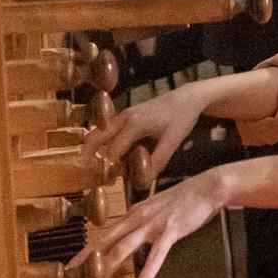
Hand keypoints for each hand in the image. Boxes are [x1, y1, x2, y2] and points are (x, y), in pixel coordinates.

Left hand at [70, 171, 223, 277]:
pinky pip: (157, 253)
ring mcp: (154, 224)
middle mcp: (139, 218)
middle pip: (107, 239)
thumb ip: (146, 220)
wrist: (208, 187)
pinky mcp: (171, 230)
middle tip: (72, 270)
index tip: (76, 261)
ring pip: (125, 246)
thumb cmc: (187, 198)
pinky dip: (149, 270)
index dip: (89, 248)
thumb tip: (137, 233)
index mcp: (135, 213)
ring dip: (109, 263)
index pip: (106, 233)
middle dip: (88, 255)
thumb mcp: (159, 208)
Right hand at [83, 85, 202, 173]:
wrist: (187, 97)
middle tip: (92, 173)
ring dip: (96, 148)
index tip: (111, 180)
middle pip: (94, 137)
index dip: (109, 167)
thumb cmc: (181, 117)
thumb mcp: (173, 140)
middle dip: (89, 155)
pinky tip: (114, 154)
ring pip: (99, 133)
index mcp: (133, 124)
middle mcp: (123, 118)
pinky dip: (105, 142)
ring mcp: (123, 115)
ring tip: (101, 166)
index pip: (112, 151)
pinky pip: (109, 130)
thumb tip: (145, 180)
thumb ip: (158, 160)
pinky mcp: (126, 115)